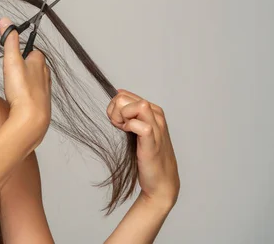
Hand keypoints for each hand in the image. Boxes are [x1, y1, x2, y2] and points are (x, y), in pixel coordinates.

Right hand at [0, 17, 51, 145]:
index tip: (10, 56)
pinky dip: (26, 94)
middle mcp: (46, 74)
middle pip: (33, 65)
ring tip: (14, 87)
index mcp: (40, 61)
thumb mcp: (11, 60)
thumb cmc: (23, 91)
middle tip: (10, 73)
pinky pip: (34, 94)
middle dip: (22, 67)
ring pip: (34, 80)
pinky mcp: (42, 103)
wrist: (32, 119)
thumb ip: (9, 40)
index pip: (32, 50)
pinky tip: (19, 100)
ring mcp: (45, 89)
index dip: (20, 52)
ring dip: (24, 81)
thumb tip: (6, 21)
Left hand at [107, 89, 179, 208]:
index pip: (123, 94)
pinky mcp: (153, 141)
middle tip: (118, 127)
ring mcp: (157, 128)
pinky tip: (129, 135)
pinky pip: (140, 125)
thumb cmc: (148, 155)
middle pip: (124, 98)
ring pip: (138, 105)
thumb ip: (130, 111)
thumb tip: (118, 93)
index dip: (113, 107)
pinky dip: (130, 127)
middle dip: (114, 111)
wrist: (161, 181)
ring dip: (122, 117)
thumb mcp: (137, 129)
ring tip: (124, 130)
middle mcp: (156, 116)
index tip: (116, 122)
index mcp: (152, 110)